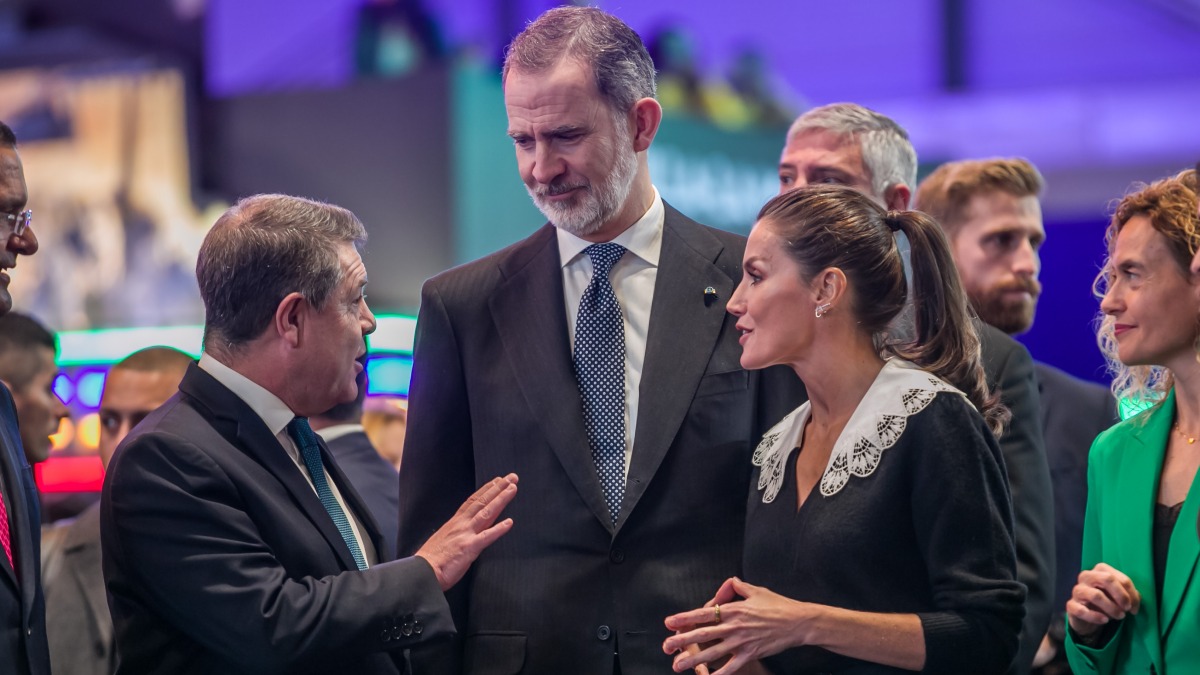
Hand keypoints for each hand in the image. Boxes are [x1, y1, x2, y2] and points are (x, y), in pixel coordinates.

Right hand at [415, 474, 517, 589]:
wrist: (421, 572)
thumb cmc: (431, 561)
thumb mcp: (444, 540)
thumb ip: (456, 534)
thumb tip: (464, 533)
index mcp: (455, 523)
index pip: (472, 501)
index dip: (486, 490)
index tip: (497, 481)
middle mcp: (461, 525)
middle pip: (482, 502)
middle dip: (498, 488)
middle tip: (512, 477)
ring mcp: (465, 534)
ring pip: (486, 512)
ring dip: (501, 499)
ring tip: (513, 488)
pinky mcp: (469, 547)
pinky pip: (486, 537)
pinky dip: (498, 529)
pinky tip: (509, 522)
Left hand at [663, 577, 807, 674]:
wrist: (797, 622)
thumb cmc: (777, 605)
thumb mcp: (756, 590)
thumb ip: (737, 587)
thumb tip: (728, 582)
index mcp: (733, 610)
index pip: (703, 613)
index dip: (685, 618)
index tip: (669, 622)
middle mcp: (734, 626)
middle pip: (702, 634)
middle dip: (682, 641)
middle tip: (666, 646)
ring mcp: (741, 642)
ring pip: (712, 652)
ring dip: (693, 660)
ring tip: (677, 665)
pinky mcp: (750, 654)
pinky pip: (731, 666)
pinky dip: (719, 674)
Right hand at [1066, 562, 1139, 636]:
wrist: (1087, 616)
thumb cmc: (1106, 602)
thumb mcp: (1119, 597)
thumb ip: (1129, 595)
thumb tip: (1135, 599)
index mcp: (1099, 570)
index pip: (1118, 577)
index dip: (1130, 593)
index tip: (1134, 608)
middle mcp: (1086, 576)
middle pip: (1107, 579)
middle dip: (1121, 595)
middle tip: (1127, 609)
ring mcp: (1077, 590)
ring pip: (1096, 595)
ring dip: (1111, 608)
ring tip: (1119, 616)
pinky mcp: (1071, 605)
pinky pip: (1082, 610)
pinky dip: (1096, 617)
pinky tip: (1104, 621)